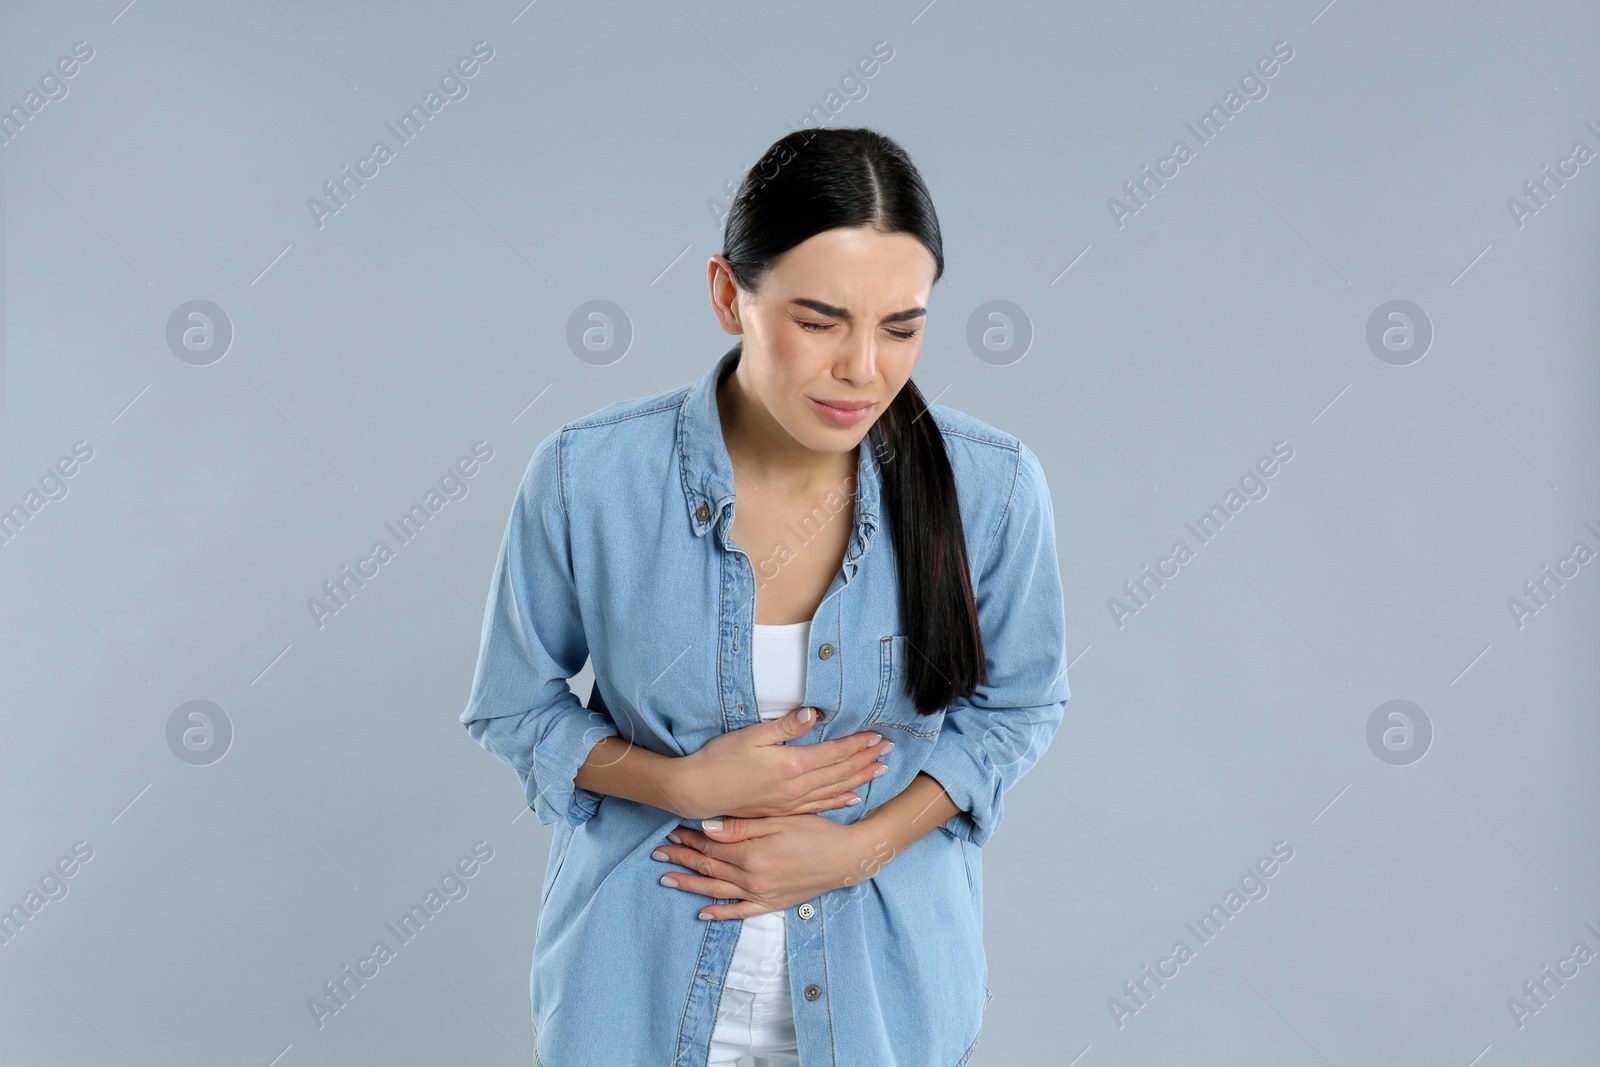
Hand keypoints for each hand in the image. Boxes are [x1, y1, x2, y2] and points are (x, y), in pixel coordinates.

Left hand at [652, 813, 897, 919]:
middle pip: (709, 867)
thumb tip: (706, 827)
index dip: (690, 838)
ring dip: (691, 883)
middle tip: (659, 853)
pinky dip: (720, 912)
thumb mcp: (780, 819)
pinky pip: (740, 912)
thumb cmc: (816, 831)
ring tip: (667, 878)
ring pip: (717, 890)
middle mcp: (752, 877)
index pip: (712, 845)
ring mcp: (761, 894)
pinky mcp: (771, 904)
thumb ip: (741, 826)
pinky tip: (702, 912)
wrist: (846, 858)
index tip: (672, 830)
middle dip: (682, 859)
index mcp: (752, 853)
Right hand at [669, 707, 891, 820]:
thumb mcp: (751, 737)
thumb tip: (812, 713)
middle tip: (889, 749)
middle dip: (866, 759)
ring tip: (880, 770)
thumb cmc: (720, 759)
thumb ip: (785, 727)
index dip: (858, 744)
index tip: (878, 735)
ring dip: (859, 778)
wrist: (698, 792)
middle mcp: (797, 787)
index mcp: (792, 766)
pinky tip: (852, 798)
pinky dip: (839, 801)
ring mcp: (791, 802)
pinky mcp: (783, 810)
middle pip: (840, 772)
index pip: (834, 753)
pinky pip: (819, 806)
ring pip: (834, 790)